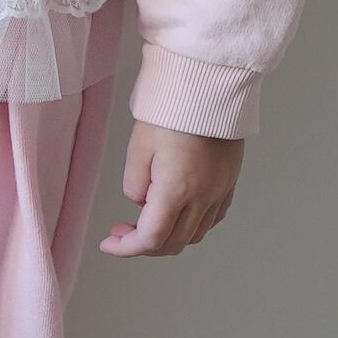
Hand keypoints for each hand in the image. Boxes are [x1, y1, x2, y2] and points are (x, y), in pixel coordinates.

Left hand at [99, 123, 241, 256]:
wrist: (210, 88)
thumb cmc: (172, 112)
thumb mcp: (138, 147)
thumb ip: (135, 184)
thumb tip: (141, 203)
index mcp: (177, 190)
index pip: (152, 238)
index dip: (127, 249)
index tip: (108, 244)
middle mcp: (204, 197)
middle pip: (174, 243)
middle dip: (143, 245)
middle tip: (121, 231)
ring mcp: (220, 191)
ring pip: (195, 234)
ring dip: (168, 236)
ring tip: (145, 219)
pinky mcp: (229, 182)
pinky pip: (212, 218)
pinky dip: (191, 225)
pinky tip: (175, 212)